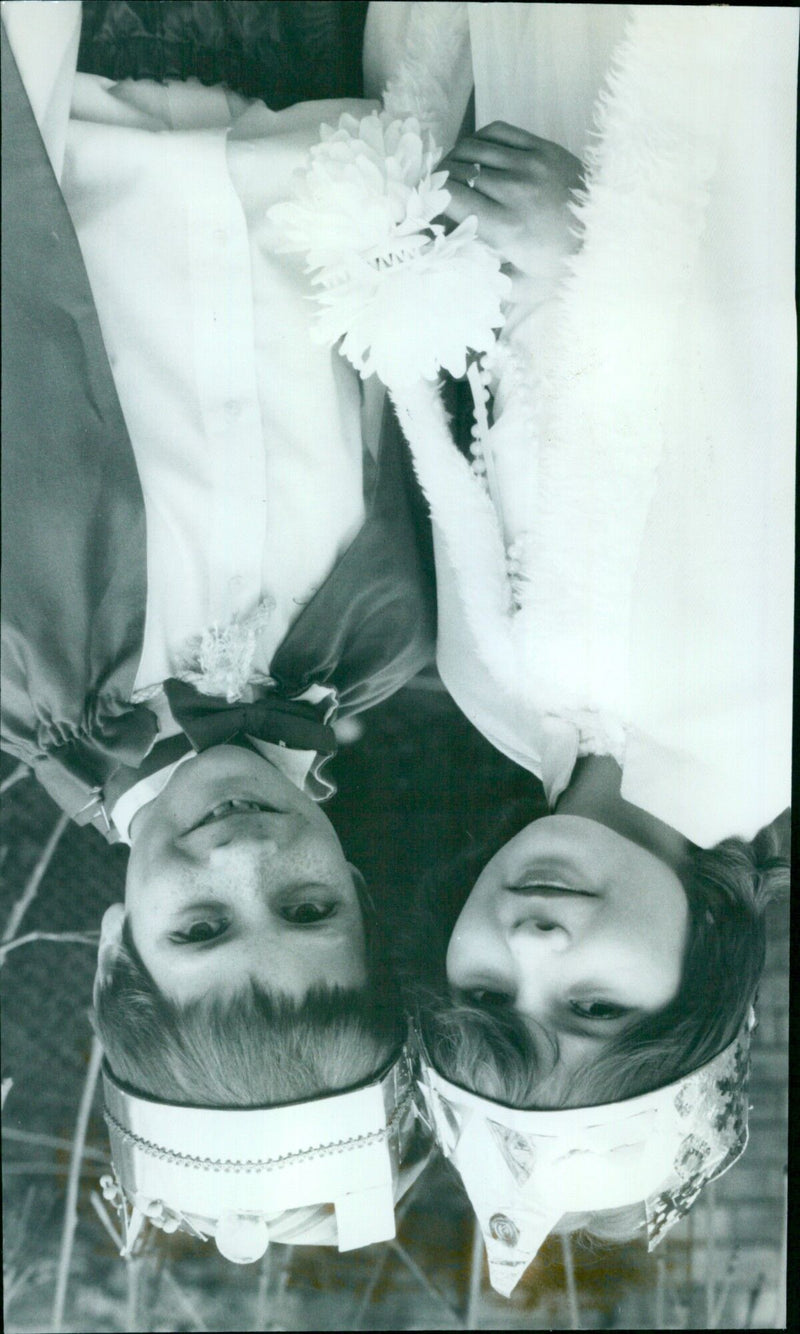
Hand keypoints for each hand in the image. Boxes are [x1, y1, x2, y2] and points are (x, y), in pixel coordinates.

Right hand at [440, 122, 584, 286]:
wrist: (608, 235)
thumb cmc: (562, 265)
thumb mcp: (521, 286)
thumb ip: (484, 278)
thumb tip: (448, 265)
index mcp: (507, 227)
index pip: (452, 197)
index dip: (430, 199)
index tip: (425, 208)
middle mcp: (516, 191)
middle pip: (457, 170)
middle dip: (438, 180)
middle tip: (433, 192)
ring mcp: (530, 164)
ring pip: (472, 147)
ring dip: (454, 158)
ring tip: (449, 173)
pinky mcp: (543, 148)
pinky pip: (497, 132)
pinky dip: (477, 140)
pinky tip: (474, 155)